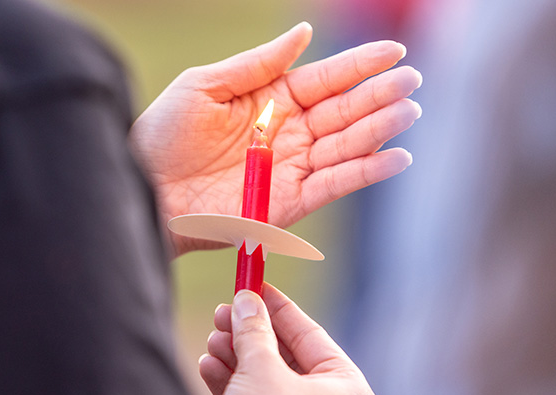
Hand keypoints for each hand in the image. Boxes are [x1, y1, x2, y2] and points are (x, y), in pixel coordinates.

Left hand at [129, 22, 421, 255]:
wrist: (145, 186)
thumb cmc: (165, 132)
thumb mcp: (206, 85)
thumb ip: (258, 63)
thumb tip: (304, 32)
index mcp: (271, 99)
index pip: (325, 79)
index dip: (358, 65)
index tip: (393, 51)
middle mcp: (288, 132)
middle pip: (343, 111)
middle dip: (378, 95)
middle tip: (411, 81)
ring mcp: (291, 167)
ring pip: (345, 145)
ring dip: (378, 130)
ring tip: (408, 112)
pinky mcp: (288, 202)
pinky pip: (333, 184)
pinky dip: (365, 172)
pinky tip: (395, 157)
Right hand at [199, 283, 375, 394]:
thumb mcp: (263, 371)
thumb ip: (254, 331)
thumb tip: (246, 299)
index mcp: (344, 386)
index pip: (309, 332)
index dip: (277, 305)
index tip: (252, 282)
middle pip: (283, 352)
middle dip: (249, 331)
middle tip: (224, 310)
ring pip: (262, 374)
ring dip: (233, 354)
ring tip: (213, 338)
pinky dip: (228, 380)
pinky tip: (208, 364)